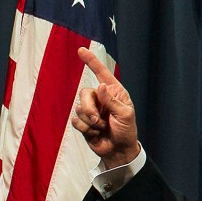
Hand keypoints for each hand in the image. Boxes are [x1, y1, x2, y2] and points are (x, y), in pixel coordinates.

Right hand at [71, 46, 139, 167]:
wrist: (118, 150)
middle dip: (89, 108)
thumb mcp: (124, 115)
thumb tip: (101, 85)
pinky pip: (76, 121)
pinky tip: (95, 134)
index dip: (91, 61)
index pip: (102, 74)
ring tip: (101, 128)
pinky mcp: (83, 122)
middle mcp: (101, 98)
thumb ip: (111, 101)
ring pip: (79, 108)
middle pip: (84, 93)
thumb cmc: (126, 130)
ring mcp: (91, 110)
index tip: (81, 50)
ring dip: (90, 121)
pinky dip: (86, 129)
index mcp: (114, 92)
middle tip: (99, 120)